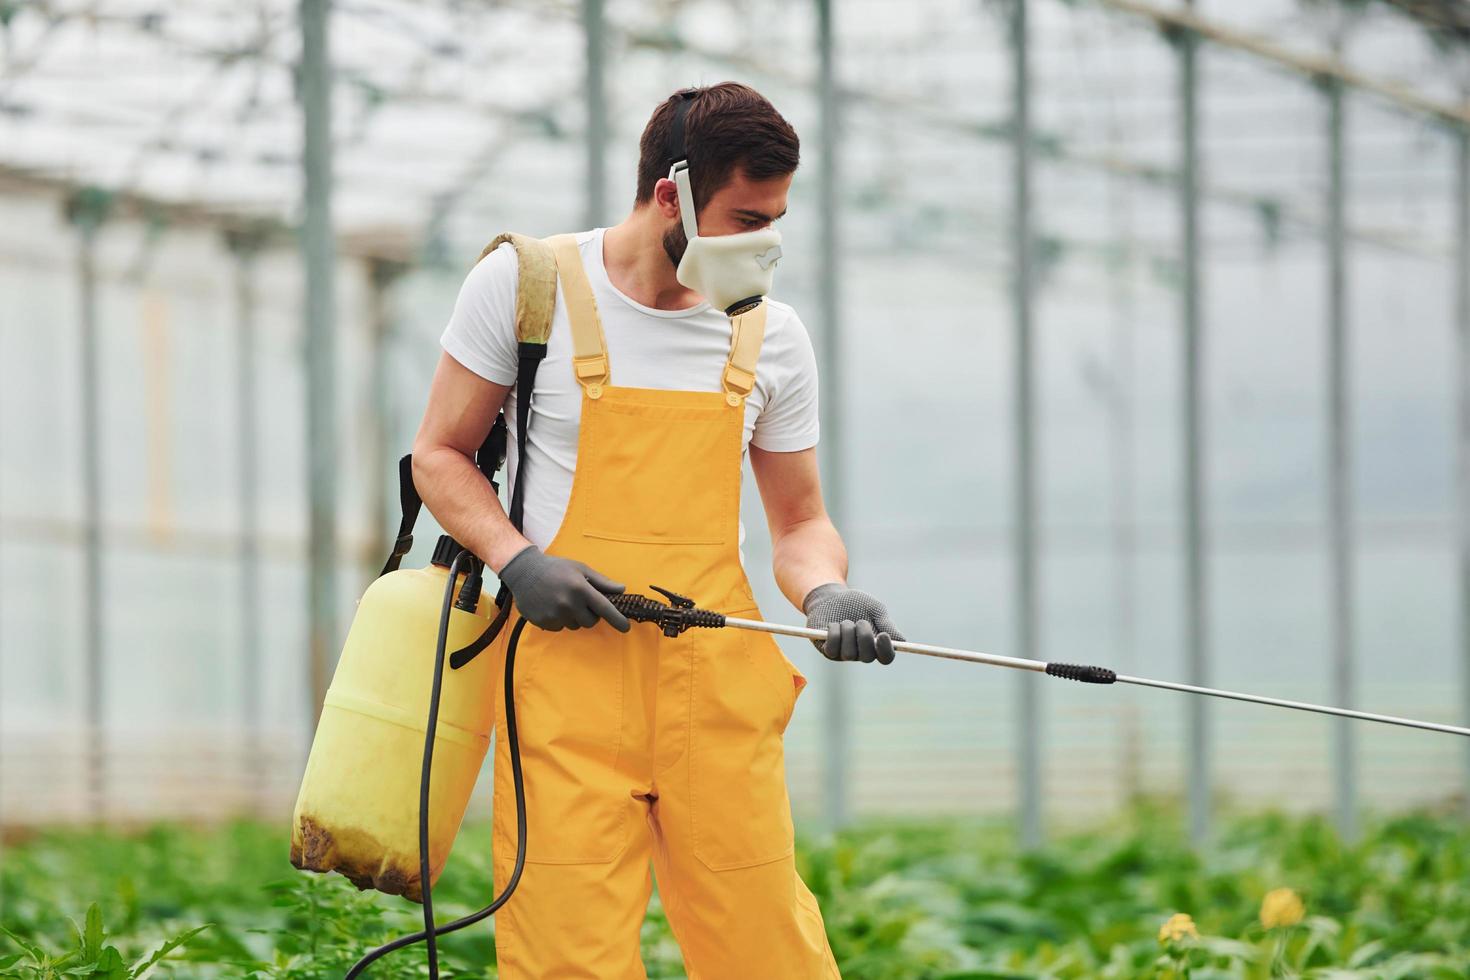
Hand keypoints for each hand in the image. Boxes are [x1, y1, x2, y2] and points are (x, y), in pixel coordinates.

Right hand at [497, 545, 630, 632]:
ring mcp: (555, 614)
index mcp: (580, 589)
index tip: (626, 627)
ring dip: (573, 617)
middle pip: (590, 622)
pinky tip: (551, 606)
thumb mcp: (580, 569)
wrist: (524, 572)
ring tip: (563, 601)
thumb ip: (601, 581)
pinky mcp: (544, 622)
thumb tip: (622, 589)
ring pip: (574, 626)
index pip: (604, 608)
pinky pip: (560, 628)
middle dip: (590, 615)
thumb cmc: (556, 568)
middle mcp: (569, 603)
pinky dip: (559, 620)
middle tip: (581, 602)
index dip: (617, 619)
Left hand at [802, 583, 904, 664]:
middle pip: (867, 657)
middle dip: (864, 637)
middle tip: (861, 621)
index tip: (883, 635)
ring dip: (848, 633)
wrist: (831, 595)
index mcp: (876, 644)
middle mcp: (861, 652)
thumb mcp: (874, 609)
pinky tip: (834, 624)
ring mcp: (843, 653)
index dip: (885, 650)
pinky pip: (832, 650)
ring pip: (849, 653)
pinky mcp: (827, 650)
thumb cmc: (856, 603)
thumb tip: (900, 641)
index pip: (886, 657)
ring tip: (845, 621)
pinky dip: (834, 635)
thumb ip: (886, 624)